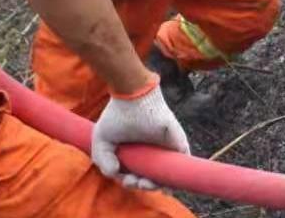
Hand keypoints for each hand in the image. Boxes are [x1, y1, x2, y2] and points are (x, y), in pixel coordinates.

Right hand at [90, 74, 190, 189]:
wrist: (133, 98)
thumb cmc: (117, 116)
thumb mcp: (101, 142)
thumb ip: (103, 161)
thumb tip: (115, 174)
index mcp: (136, 153)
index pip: (136, 175)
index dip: (132, 182)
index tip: (126, 179)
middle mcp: (152, 152)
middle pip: (152, 178)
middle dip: (143, 185)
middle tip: (135, 181)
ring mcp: (166, 149)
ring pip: (166, 176)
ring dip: (157, 186)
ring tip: (146, 183)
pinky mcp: (178, 144)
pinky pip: (183, 166)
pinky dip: (176, 178)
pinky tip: (165, 184)